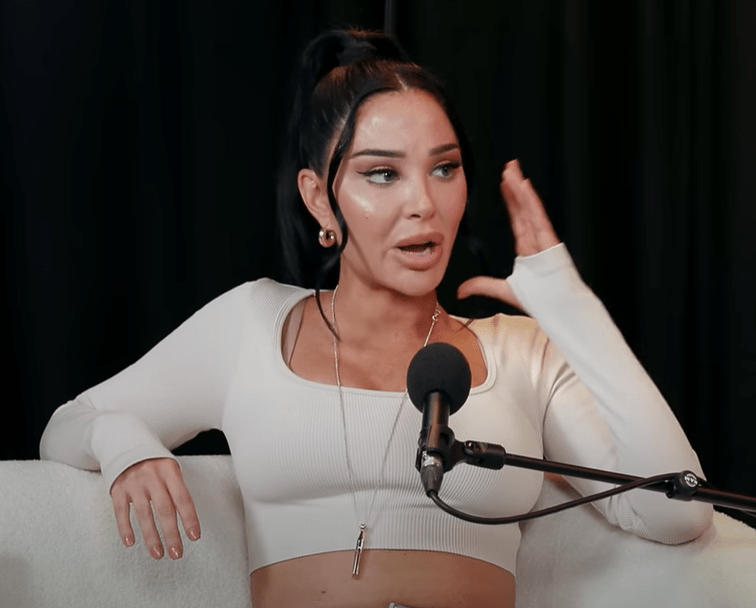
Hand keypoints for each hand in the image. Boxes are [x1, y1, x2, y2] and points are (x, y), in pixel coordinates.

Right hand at [110, 457, 200, 559]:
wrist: (126, 443)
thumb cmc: (155, 463)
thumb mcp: (169, 469)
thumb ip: (176, 490)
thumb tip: (186, 520)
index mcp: (169, 470)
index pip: (182, 498)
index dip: (189, 518)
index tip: (194, 537)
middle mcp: (152, 476)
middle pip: (164, 509)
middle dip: (172, 534)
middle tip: (177, 554)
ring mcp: (134, 482)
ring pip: (144, 514)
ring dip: (151, 537)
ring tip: (158, 554)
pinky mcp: (118, 488)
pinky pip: (121, 511)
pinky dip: (125, 528)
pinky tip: (131, 543)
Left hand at [457, 159, 559, 308]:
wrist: (560, 310)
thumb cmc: (541, 301)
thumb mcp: (502, 291)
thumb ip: (482, 286)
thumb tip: (459, 290)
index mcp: (527, 249)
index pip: (517, 219)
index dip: (510, 201)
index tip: (504, 184)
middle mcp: (536, 240)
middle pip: (523, 208)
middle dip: (515, 187)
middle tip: (508, 167)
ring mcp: (544, 238)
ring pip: (529, 207)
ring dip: (520, 187)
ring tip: (511, 169)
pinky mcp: (549, 240)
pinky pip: (538, 216)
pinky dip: (531, 200)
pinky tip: (524, 184)